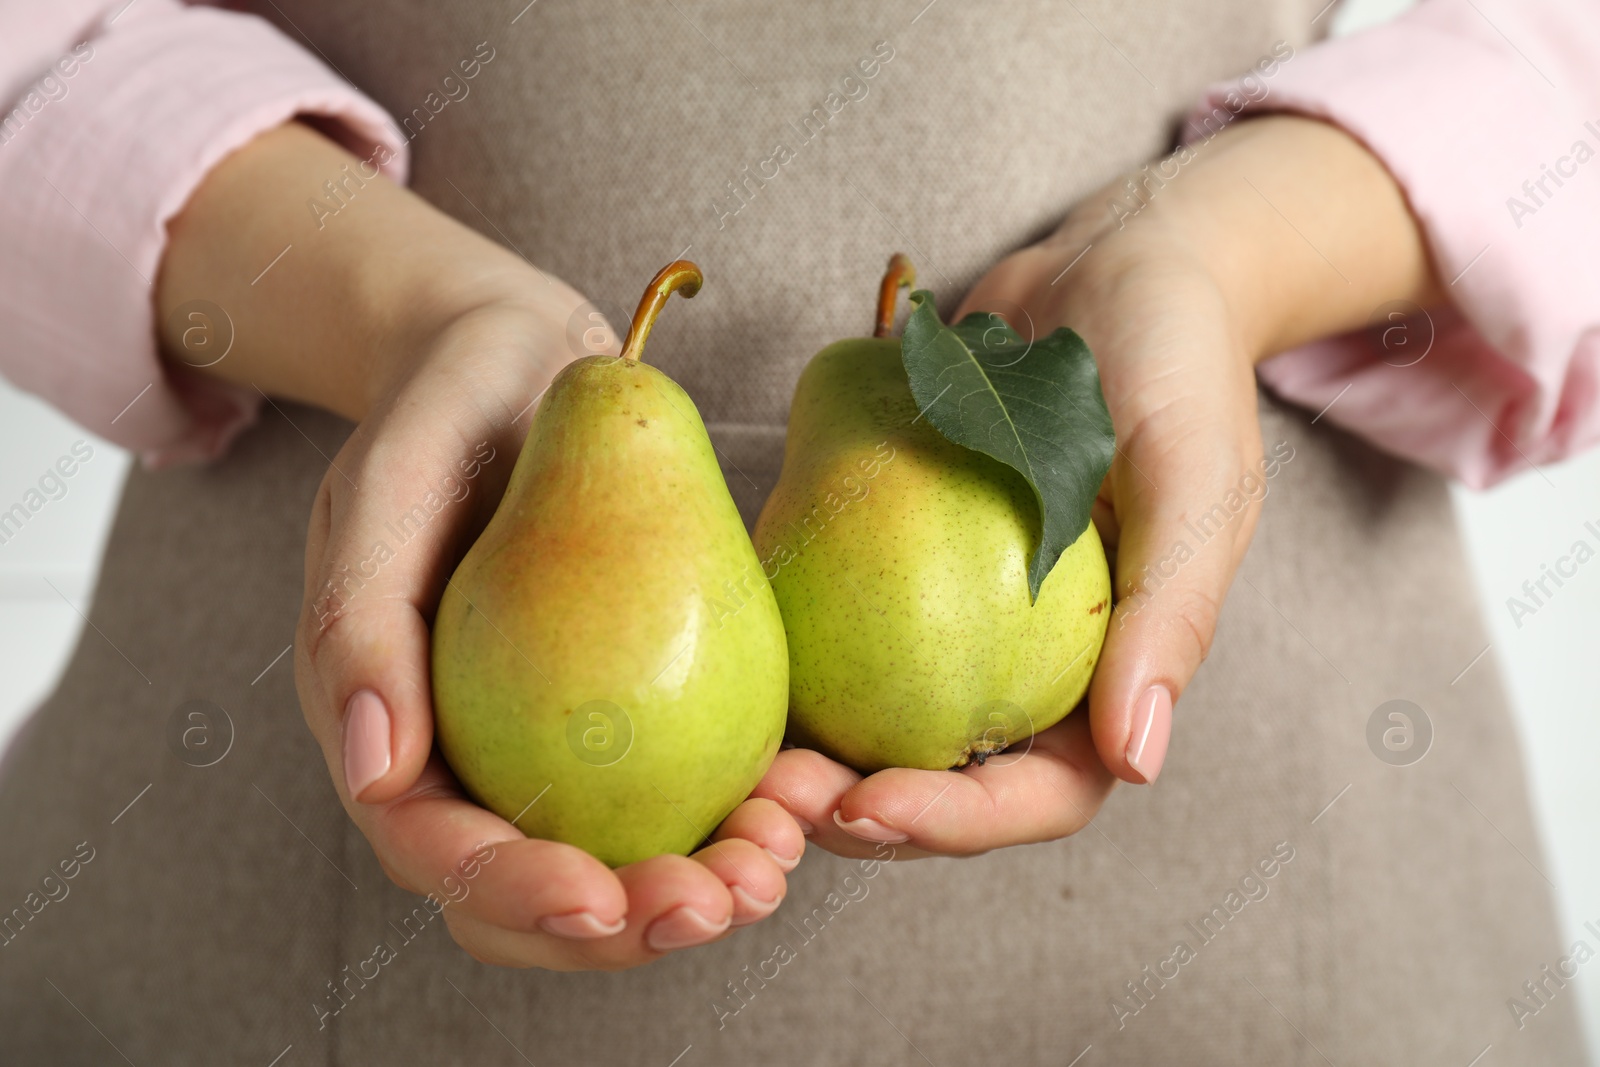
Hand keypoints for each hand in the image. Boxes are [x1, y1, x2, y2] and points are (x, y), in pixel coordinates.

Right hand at [293, 300, 803, 968]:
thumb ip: (358, 620)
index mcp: (391, 736)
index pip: (440, 852)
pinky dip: (736, 814)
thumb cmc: (441, 410)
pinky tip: (797, 798)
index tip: (601, 896)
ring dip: (695, 889)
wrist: (518, 365)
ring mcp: (555, 747)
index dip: (516, 895)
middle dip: (623, 927)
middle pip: (536, 897)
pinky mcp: (631, 715)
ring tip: (773, 867)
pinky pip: (681, 790)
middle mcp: (471, 762)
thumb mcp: (383, 485)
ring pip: (618, 862)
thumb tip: (377, 777)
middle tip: (719, 904)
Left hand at [758, 115, 1439, 856]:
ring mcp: (957, 620)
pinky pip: (839, 632)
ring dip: (808, 758)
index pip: (1040, 791)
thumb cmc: (1175, 366)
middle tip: (772, 800)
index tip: (869, 806)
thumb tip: (1136, 760)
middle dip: (857, 811)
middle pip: (940, 779)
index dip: (957, 821)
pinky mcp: (897, 565)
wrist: (1111, 268)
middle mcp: (1029, 665)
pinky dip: (790, 662)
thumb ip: (1169, 615)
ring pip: (877, 726)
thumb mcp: (1194, 479)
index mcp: (1111, 674)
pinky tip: (731, 660)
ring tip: (740, 761)